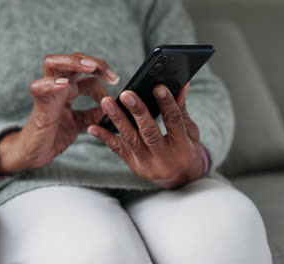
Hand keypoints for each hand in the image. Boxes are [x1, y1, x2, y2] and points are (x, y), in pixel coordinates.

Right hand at [0, 53, 119, 174]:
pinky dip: (50, 84)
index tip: (116, 83)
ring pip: (52, 63)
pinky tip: (63, 85)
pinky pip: (39, 89)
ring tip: (89, 67)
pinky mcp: (39, 107)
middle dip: (91, 61)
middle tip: (110, 75)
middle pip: (72, 60)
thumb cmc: (54, 135)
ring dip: (71, 62)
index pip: (88, 75)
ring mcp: (48, 94)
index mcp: (70, 90)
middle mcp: (58, 87)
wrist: (35, 153)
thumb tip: (111, 106)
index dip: (103, 77)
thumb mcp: (80, 123)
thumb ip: (93, 114)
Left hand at [87, 83, 204, 188]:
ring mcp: (147, 164)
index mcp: (183, 148)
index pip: (174, 122)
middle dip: (137, 112)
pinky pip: (118, 150)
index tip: (158, 87)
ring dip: (118, 120)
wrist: (181, 182)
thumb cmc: (187, 151)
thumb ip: (182, 111)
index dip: (167, 104)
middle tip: (127, 94)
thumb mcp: (191, 133)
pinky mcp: (134, 166)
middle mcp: (164, 158)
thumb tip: (180, 86)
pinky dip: (105, 138)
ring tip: (107, 102)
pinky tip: (93, 127)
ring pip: (130, 140)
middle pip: (149, 133)